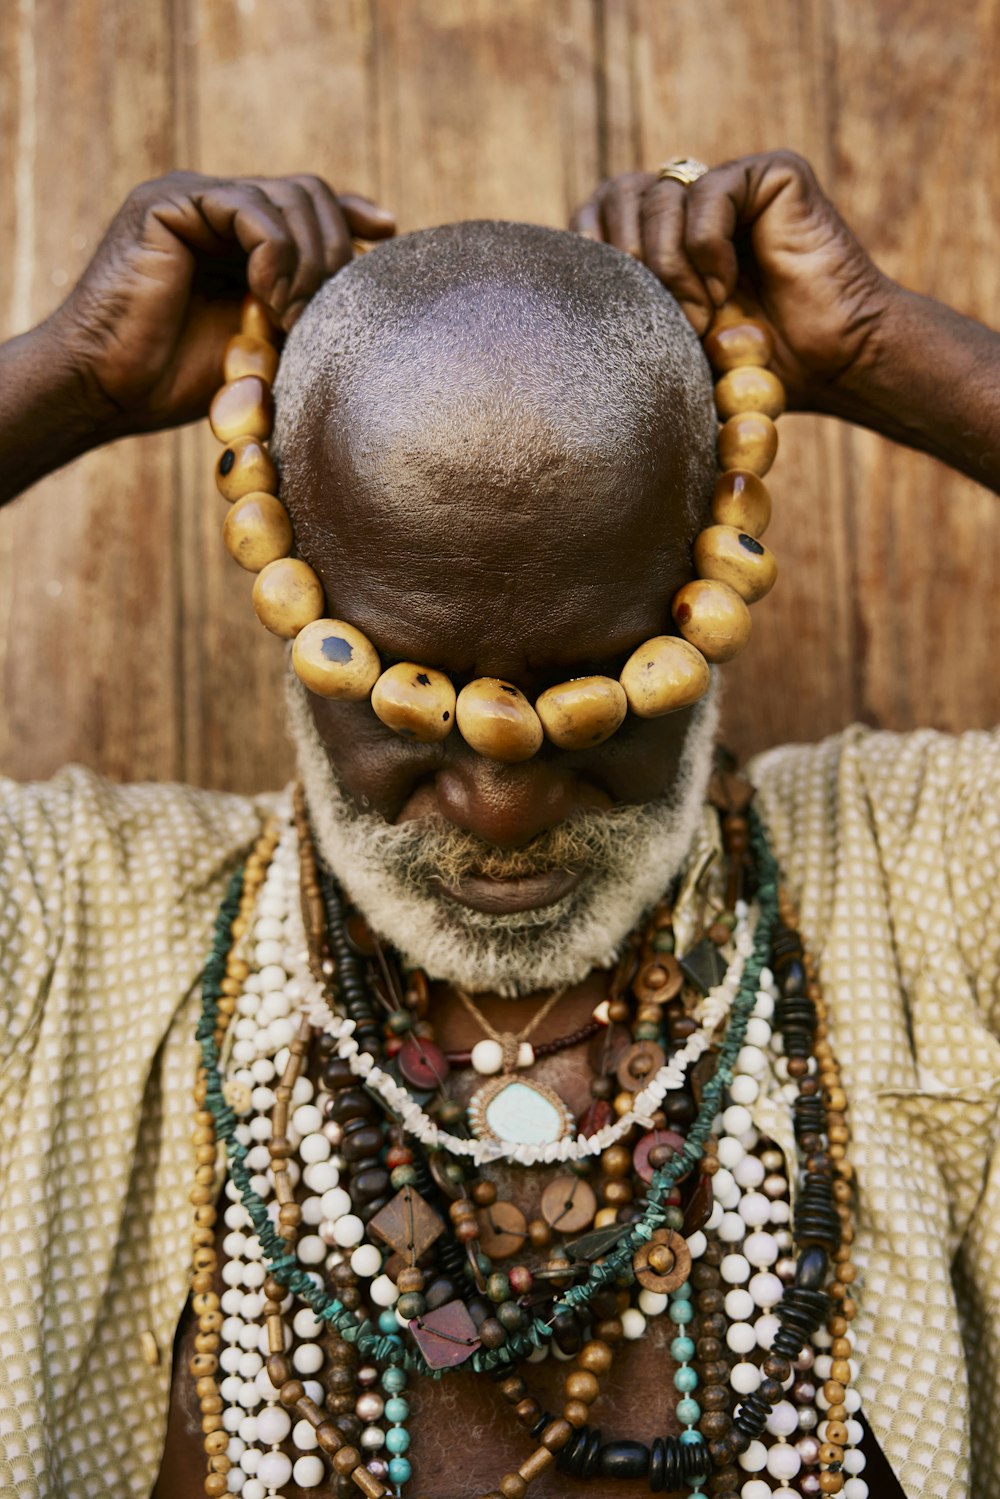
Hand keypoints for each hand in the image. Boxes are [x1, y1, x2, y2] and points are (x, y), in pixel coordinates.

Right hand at [51, 171, 394, 434]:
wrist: (111, 390)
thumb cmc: (179, 379)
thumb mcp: (267, 341)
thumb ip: (304, 307)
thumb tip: (365, 292)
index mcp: (240, 235)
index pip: (311, 202)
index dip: (352, 216)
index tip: (388, 237)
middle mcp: (218, 207)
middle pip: (311, 195)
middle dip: (333, 256)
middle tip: (322, 318)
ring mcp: (194, 199)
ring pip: (289, 197)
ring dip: (307, 263)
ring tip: (292, 319)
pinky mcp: (169, 203)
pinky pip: (251, 208)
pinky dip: (275, 252)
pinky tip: (268, 298)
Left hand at [570, 151, 894, 408]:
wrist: (833, 366)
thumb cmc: (753, 372)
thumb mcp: (666, 349)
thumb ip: (619, 319)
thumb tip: (542, 324)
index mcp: (659, 235)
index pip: (590, 214)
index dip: (587, 253)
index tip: (607, 310)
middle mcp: (691, 200)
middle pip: (613, 194)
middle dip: (627, 264)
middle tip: (662, 321)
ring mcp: (730, 182)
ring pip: (655, 194)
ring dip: (670, 268)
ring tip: (702, 317)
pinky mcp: (771, 173)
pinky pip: (706, 191)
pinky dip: (705, 247)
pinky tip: (727, 287)